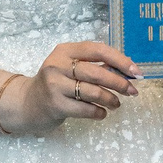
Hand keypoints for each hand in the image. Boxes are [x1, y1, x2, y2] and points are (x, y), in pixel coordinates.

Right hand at [11, 39, 138, 132]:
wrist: (27, 103)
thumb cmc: (55, 83)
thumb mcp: (70, 68)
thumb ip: (94, 66)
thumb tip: (127, 70)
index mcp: (65, 51)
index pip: (97, 50)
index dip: (120, 60)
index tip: (135, 72)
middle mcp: (58, 65)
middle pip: (97, 73)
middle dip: (119, 83)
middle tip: (132, 91)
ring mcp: (55, 85)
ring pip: (93, 92)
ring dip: (111, 100)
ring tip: (116, 104)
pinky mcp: (55, 105)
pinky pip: (86, 109)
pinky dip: (99, 112)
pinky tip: (102, 113)